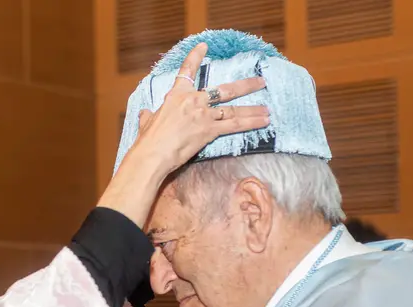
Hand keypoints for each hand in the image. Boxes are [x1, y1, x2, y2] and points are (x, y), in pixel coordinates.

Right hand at [127, 42, 268, 178]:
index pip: (187, 72)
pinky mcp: (209, 130)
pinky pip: (235, 125)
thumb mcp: (146, 123)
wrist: (153, 153)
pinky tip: (263, 122)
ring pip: (233, 109)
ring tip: (267, 110)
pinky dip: (251, 123)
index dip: (195, 58)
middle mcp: (193, 101)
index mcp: (176, 96)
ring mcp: (203, 114)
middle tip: (260, 82)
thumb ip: (149, 116)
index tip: (203, 46)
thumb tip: (145, 114)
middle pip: (224, 90)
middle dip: (245, 86)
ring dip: (252, 110)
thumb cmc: (148, 140)